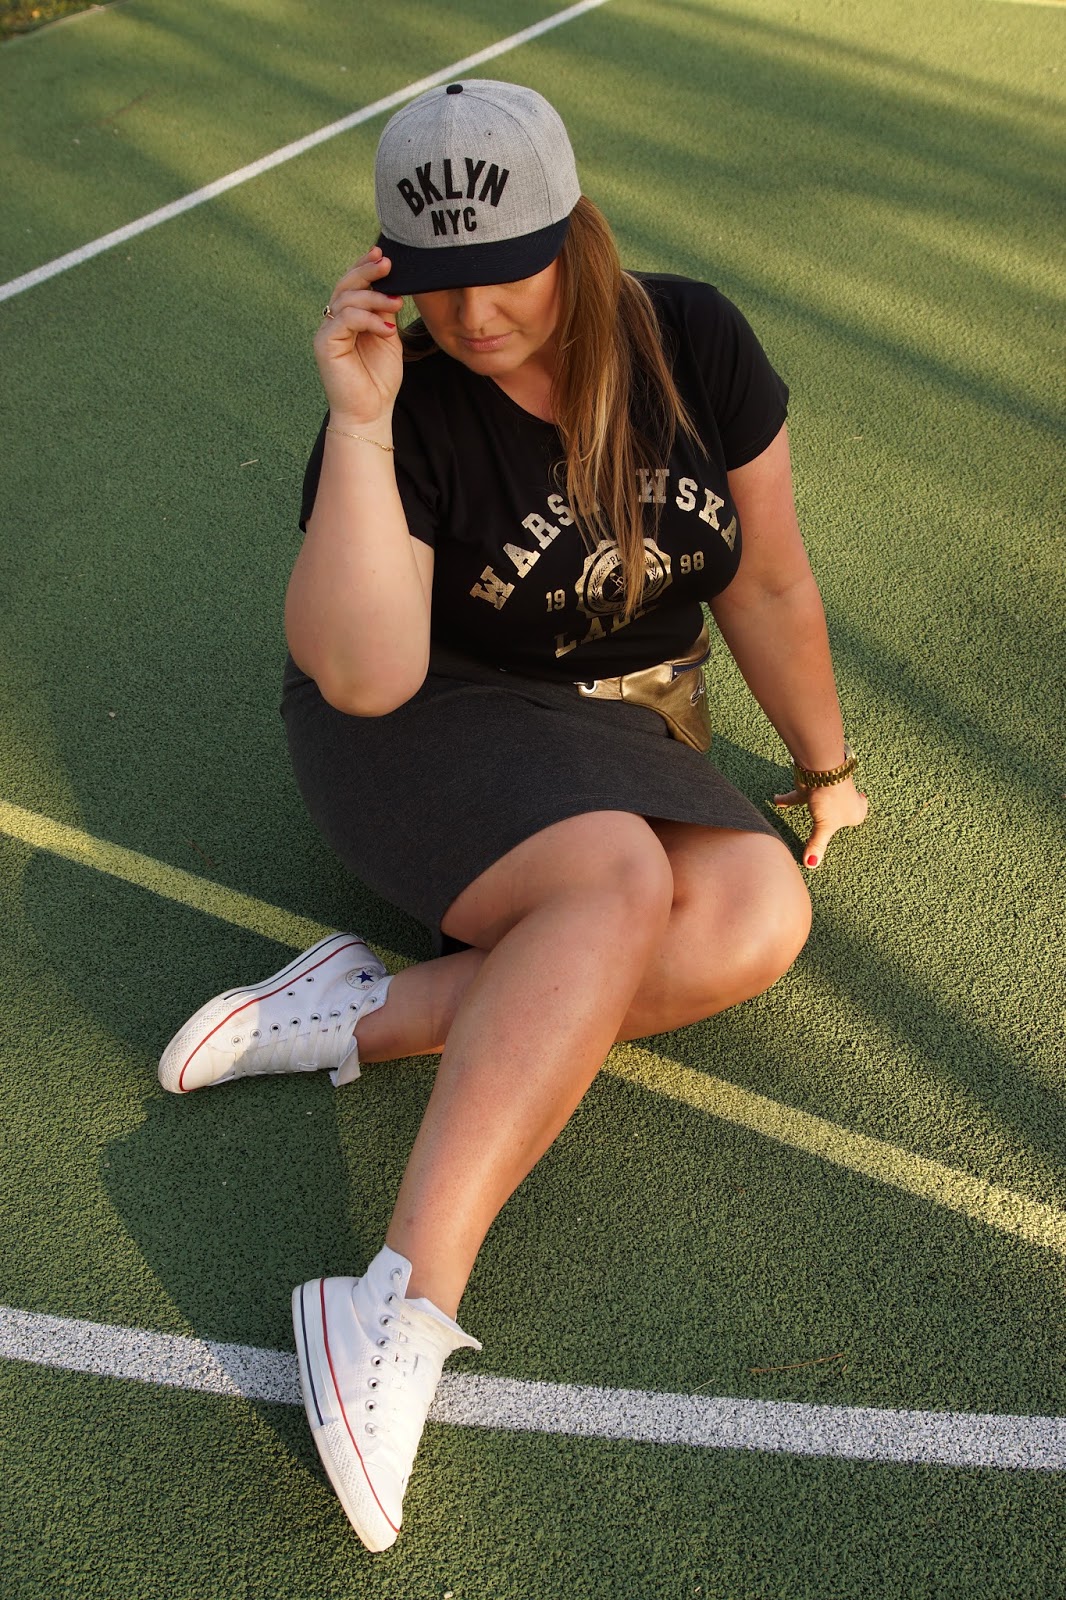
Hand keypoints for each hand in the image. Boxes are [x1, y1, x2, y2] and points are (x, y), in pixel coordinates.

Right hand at [314, 248, 403, 426]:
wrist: (370, 413)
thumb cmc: (379, 380)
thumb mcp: (388, 337)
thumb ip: (385, 312)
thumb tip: (391, 285)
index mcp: (348, 318)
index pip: (353, 285)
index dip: (364, 266)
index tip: (383, 255)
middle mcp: (334, 321)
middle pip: (346, 285)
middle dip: (366, 271)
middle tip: (387, 264)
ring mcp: (327, 332)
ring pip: (346, 299)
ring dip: (374, 298)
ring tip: (396, 305)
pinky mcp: (325, 344)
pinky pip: (345, 319)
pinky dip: (368, 320)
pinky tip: (387, 329)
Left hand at [773, 776, 868, 868]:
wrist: (822, 769)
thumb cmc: (832, 798)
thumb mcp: (824, 827)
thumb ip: (817, 844)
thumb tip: (811, 864)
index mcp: (855, 812)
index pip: (858, 817)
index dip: (856, 817)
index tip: (857, 816)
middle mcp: (844, 801)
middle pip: (841, 808)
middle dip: (838, 811)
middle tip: (834, 816)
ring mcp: (828, 792)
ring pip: (820, 802)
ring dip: (812, 805)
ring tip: (808, 809)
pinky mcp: (812, 786)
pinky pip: (799, 796)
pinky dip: (787, 800)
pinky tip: (776, 801)